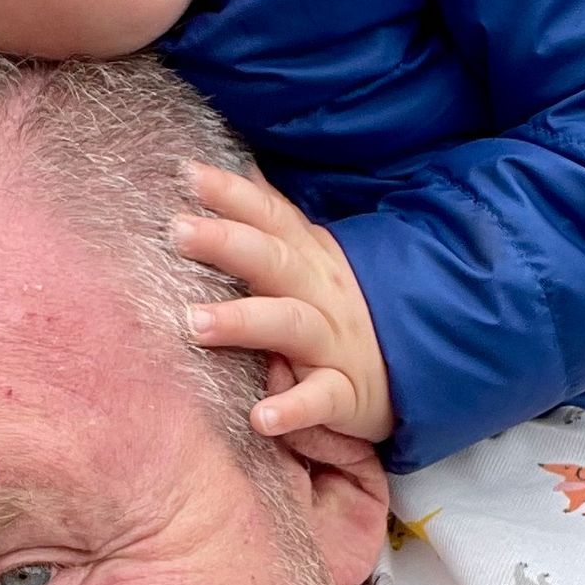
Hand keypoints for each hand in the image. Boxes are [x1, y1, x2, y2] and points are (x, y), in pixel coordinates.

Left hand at [172, 161, 393, 442]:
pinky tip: (260, 418)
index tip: (187, 172)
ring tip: (193, 323)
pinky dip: (293, 409)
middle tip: (177, 230)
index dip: (233, 192)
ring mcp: (334, 341)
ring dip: (242, 321)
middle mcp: (320, 291)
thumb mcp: (310, 259)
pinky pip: (320, 399)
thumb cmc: (335, 312)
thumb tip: (232, 165)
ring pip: (289, 323)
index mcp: (308, 257)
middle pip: (272, 259)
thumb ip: (270, 221)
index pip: (271, 216)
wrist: (407, 371)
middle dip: (226, 242)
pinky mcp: (346, 392)